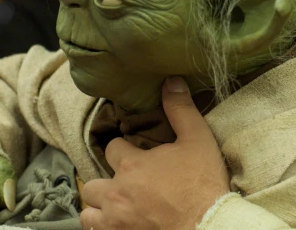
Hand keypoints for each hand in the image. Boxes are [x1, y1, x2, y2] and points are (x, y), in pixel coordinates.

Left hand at [80, 77, 229, 229]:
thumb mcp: (198, 140)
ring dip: (99, 208)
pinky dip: (102, 227)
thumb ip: (180, 109)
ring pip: (88, 212)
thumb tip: (170, 80)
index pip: (112, 148)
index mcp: (131, 165)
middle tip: (126, 184)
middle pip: (93, 184)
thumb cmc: (203, 184)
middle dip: (106, 182)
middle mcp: (115, 193)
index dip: (124, 150)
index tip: (135, 154)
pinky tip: (120, 222)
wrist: (207, 226)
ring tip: (117, 206)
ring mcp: (114, 221)